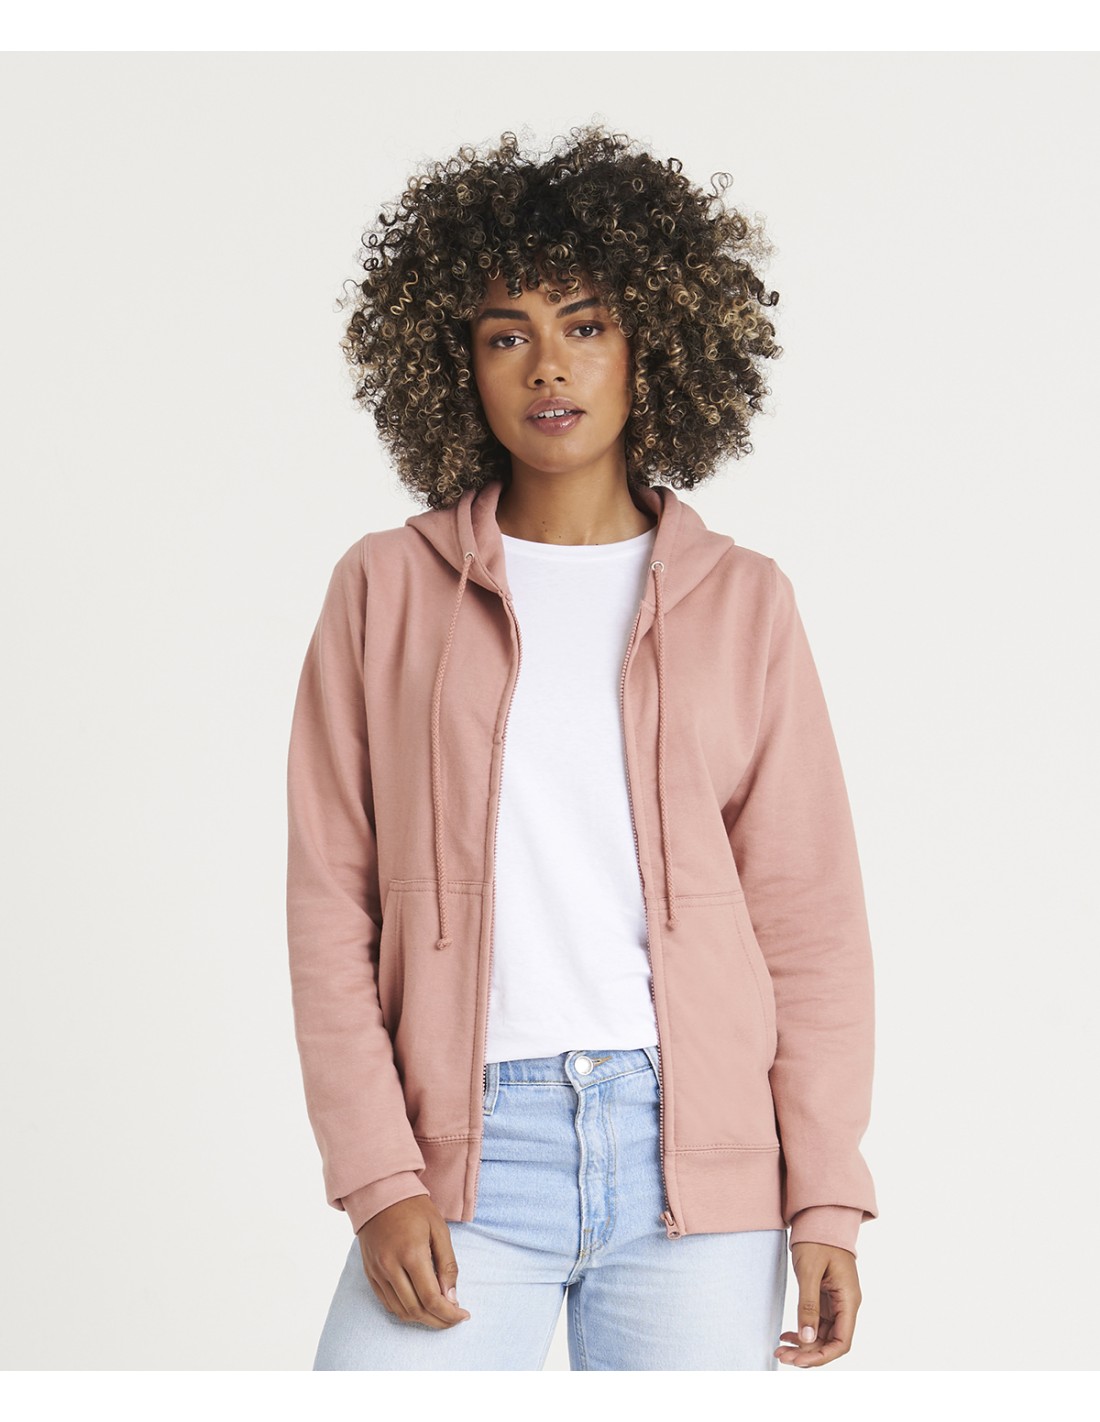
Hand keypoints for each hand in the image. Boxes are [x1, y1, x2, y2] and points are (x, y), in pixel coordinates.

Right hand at [356, 1196, 471, 1328]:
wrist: (380, 1193)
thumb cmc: (414, 1208)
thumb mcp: (439, 1229)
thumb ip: (447, 1264)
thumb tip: (452, 1297)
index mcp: (411, 1254)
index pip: (431, 1298)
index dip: (449, 1313)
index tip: (463, 1315)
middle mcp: (391, 1267)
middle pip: (416, 1310)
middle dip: (438, 1321)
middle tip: (454, 1319)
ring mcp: (378, 1272)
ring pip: (400, 1311)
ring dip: (422, 1320)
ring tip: (439, 1316)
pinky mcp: (370, 1274)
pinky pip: (387, 1303)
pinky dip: (405, 1311)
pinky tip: (419, 1307)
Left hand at [774, 1241, 861, 1366]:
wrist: (820, 1216)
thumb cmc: (817, 1239)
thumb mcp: (809, 1271)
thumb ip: (808, 1306)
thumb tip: (807, 1340)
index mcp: (848, 1300)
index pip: (841, 1341)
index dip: (821, 1356)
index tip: (798, 1361)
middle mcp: (845, 1304)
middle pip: (831, 1342)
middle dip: (808, 1353)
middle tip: (782, 1356)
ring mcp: (836, 1302)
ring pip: (822, 1335)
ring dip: (803, 1345)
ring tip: (780, 1348)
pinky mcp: (826, 1298)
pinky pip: (817, 1323)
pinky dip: (803, 1331)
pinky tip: (787, 1335)